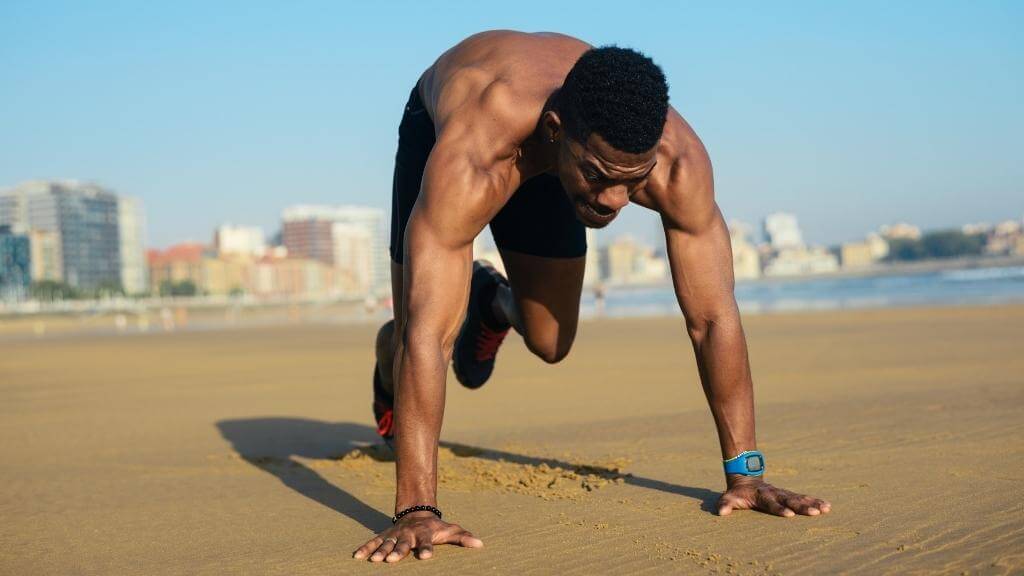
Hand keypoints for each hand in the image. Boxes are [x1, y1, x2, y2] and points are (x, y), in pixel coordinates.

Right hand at [352, 511, 482, 561]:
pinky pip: (373, 542)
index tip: (426, 556)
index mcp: (424, 534)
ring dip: (380, 551)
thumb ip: (464, 538)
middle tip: (392, 559)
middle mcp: (408, 534)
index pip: (427, 542)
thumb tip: (480, 544)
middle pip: (403, 544)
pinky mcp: (384, 536)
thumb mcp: (450, 530)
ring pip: (386, 543)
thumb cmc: (436, 527)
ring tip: (375, 560)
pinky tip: (357, 556)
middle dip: (398, 551)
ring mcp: (395, 535)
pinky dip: (365, 548)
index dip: (427, 549)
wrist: (417, 512)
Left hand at [717, 476, 831, 516]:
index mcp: (762, 495)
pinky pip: (804, 497)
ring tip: (826, 509)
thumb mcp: (729, 497)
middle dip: (802, 507)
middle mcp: (775, 493)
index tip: (789, 515)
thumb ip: (725, 504)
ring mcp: (783, 493)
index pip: (771, 503)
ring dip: (813, 503)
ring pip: (800, 498)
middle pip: (790, 500)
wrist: (746, 477)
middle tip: (814, 513)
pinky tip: (827, 506)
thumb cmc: (738, 492)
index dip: (779, 509)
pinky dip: (815, 501)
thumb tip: (721, 512)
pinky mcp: (789, 495)